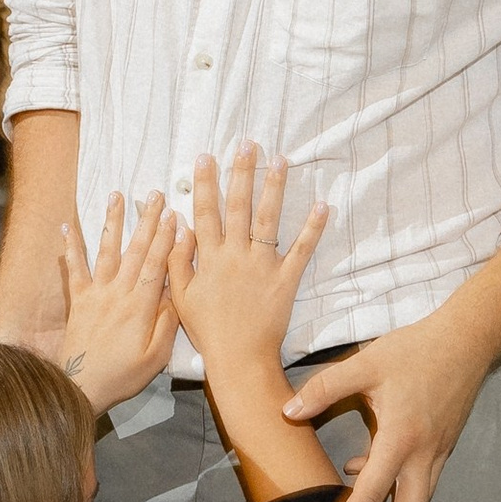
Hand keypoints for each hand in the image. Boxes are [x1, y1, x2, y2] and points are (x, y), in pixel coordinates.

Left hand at [57, 192, 179, 411]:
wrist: (80, 387)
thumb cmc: (122, 376)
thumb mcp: (156, 357)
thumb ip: (167, 324)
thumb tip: (175, 293)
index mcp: (140, 306)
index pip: (157, 264)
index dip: (167, 238)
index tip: (176, 215)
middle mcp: (117, 292)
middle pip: (136, 250)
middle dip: (148, 220)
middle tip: (155, 194)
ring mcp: (96, 293)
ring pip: (107, 251)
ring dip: (113, 221)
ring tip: (117, 195)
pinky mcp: (78, 300)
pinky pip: (74, 269)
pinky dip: (70, 246)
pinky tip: (65, 226)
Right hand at [170, 148, 328, 383]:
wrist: (238, 358)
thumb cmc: (208, 329)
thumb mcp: (182, 296)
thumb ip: (178, 260)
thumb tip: (177, 226)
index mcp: (209, 258)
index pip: (205, 212)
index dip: (204, 183)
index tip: (206, 157)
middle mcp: (236, 255)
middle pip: (238, 206)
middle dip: (241, 172)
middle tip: (247, 143)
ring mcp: (262, 265)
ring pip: (267, 219)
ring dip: (274, 187)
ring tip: (280, 159)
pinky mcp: (286, 279)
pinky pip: (301, 250)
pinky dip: (312, 228)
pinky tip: (322, 205)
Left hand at [284, 297, 489, 501]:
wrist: (469, 339)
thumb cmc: (415, 350)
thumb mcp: (365, 363)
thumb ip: (324, 388)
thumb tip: (288, 412)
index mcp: (401, 439)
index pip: (370, 493)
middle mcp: (422, 456)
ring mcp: (436, 455)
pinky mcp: (440, 448)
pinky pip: (419, 486)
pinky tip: (375, 495)